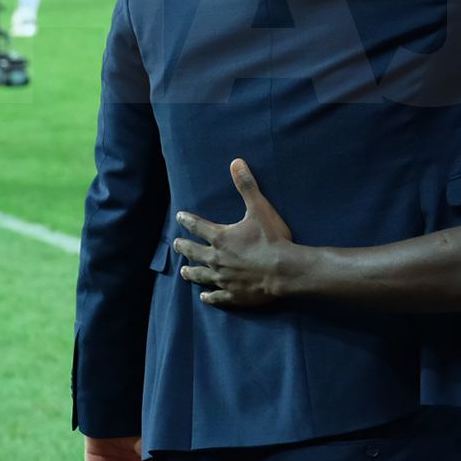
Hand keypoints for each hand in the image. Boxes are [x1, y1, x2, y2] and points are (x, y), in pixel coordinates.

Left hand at [174, 159, 295, 306]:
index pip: (198, 227)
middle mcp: (216, 259)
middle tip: (176, 244)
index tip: (179, 217)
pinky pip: (216, 297)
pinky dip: (208, 296)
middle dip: (184, 247)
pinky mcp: (232, 294)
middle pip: (194, 252)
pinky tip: (203, 296)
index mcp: (221, 238)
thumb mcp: (260, 208)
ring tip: (183, 271)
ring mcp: (223, 279)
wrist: (283, 270)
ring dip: (191, 272)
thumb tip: (236, 163)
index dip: (187, 220)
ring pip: (201, 276)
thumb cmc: (271, 239)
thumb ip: (246, 186)